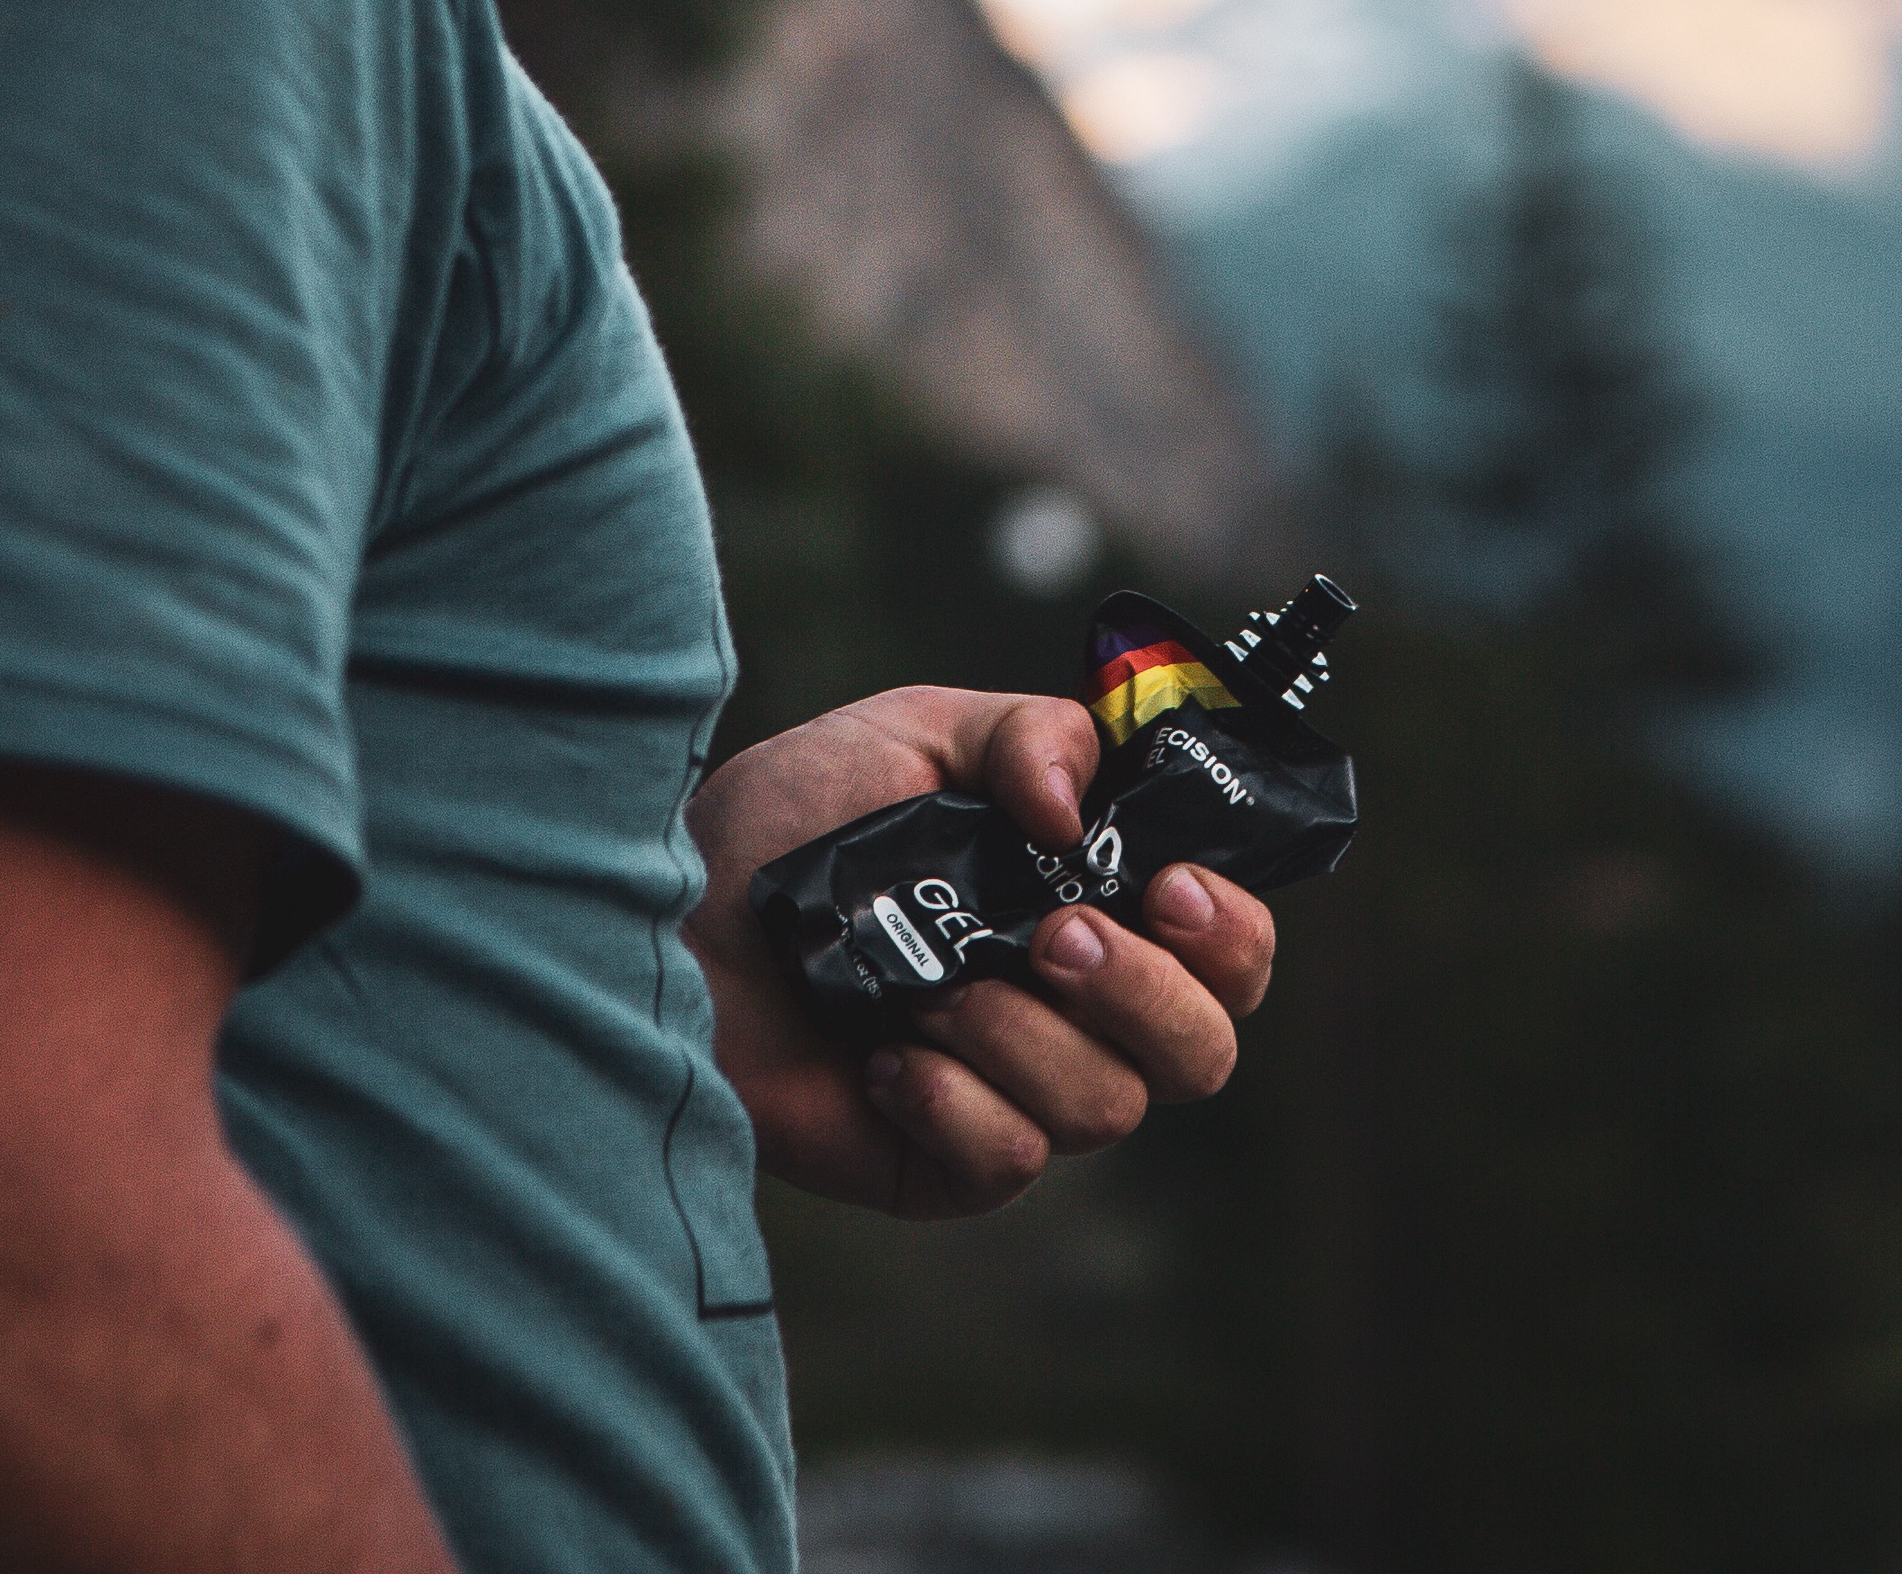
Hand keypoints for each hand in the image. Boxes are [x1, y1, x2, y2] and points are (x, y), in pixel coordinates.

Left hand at [682, 685, 1278, 1218]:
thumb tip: (1078, 809)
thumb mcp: (917, 737)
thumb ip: (1027, 737)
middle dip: (1145, 992)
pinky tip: (887, 1056)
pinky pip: (1009, 1160)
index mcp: (1093, 906)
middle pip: (1202, 1053)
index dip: (1233, 935)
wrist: (669, 916)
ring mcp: (1017, 1092)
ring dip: (1018, 1035)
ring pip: (1105, 1105)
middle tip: (1055, 937)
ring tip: (925, 987)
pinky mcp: (946, 1165)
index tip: (1172, 886)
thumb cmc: (793, 824)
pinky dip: (954, 1101)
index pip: (1229, 956)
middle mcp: (1075, 1010)